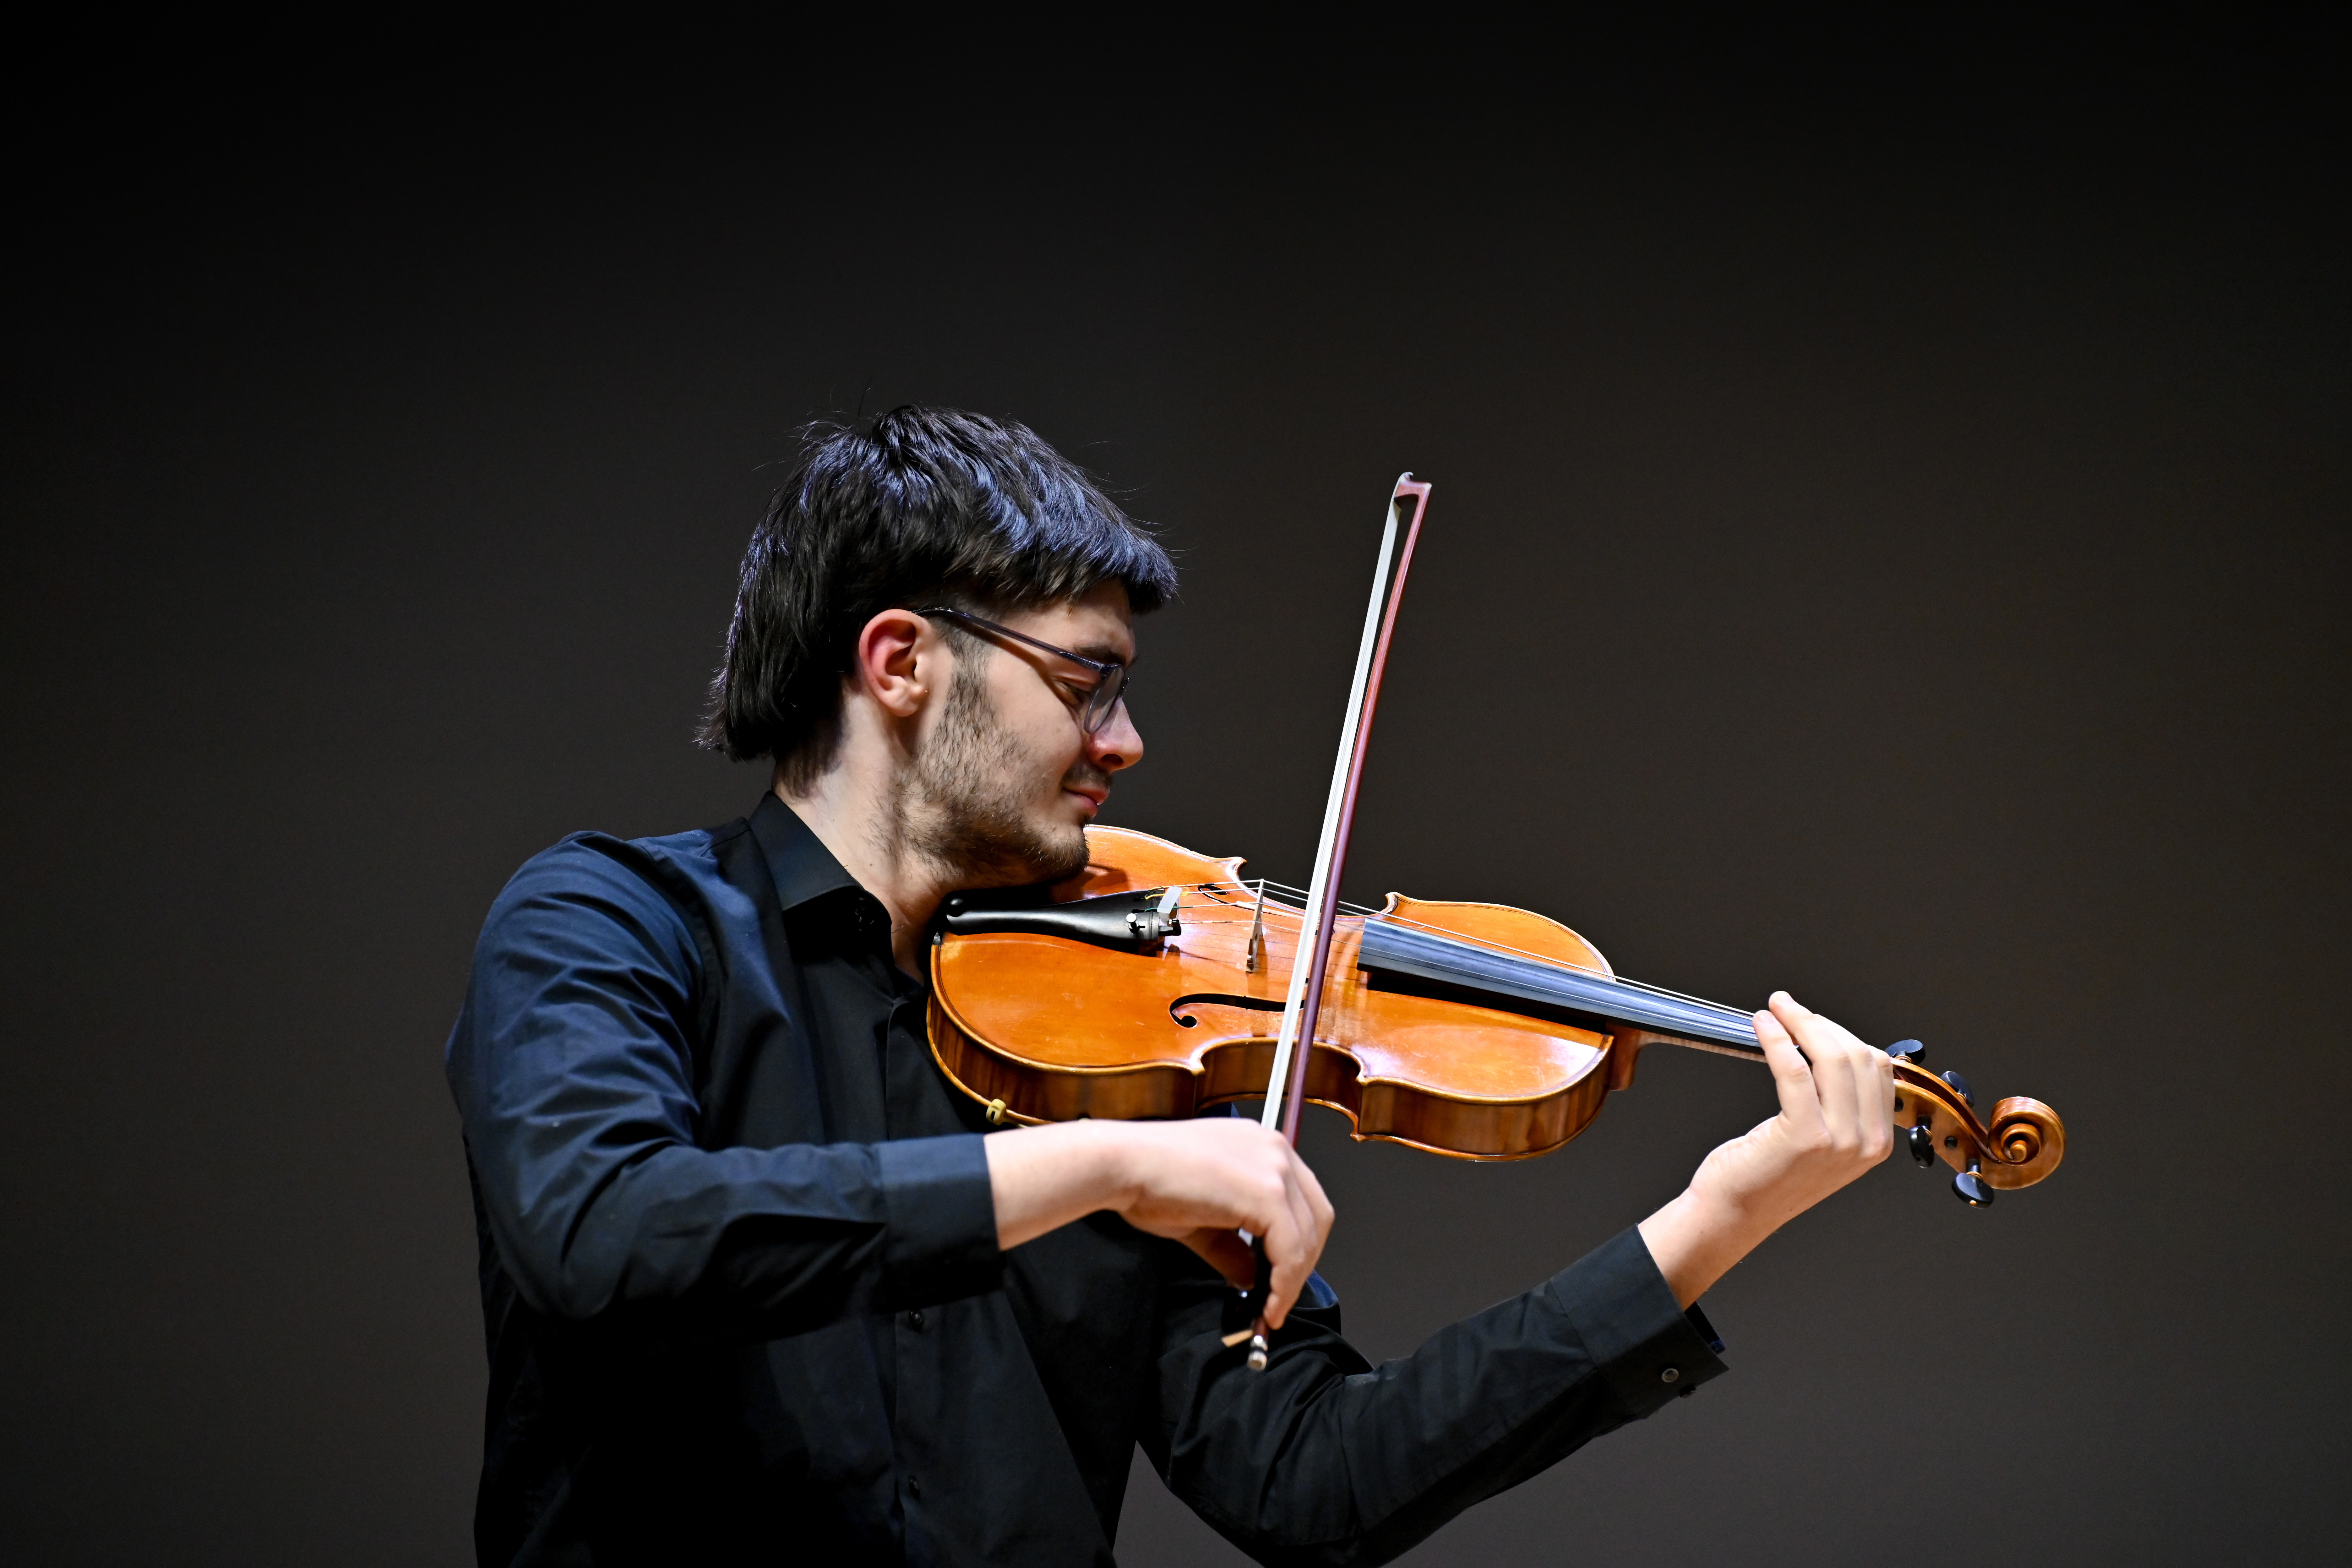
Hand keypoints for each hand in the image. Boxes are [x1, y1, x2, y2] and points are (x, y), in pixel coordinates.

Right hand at [985, 1117, 1334, 1328]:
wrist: (1123, 1165)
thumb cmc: (1150, 1182)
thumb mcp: (1202, 1220)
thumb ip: (1234, 1248)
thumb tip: (1252, 1279)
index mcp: (1263, 1146)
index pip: (1304, 1200)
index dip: (1299, 1245)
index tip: (1283, 1280)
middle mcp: (1276, 1149)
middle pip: (1317, 1217)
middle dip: (1304, 1264)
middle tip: (1280, 1298)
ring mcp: (1275, 1168)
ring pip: (1309, 1235)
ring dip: (1293, 1280)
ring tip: (1272, 1308)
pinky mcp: (1267, 1192)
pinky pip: (1292, 1249)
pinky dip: (1285, 1282)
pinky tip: (1268, 1303)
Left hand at [1637, 991, 1894, 1306]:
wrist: (1737, 1213)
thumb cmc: (1769, 1173)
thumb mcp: (1822, 1139)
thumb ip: (1839, 1102)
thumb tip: (1829, 1044)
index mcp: (1878, 1141)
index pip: (1877, 1067)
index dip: (1842, 1033)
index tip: (1811, 1019)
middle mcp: (1867, 1142)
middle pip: (1857, 1056)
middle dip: (1819, 1022)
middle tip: (1787, 1006)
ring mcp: (1839, 1141)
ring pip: (1831, 1058)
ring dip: (1799, 1022)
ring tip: (1774, 1009)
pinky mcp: (1803, 1136)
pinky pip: (1793, 1069)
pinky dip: (1776, 1038)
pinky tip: (1761, 1025)